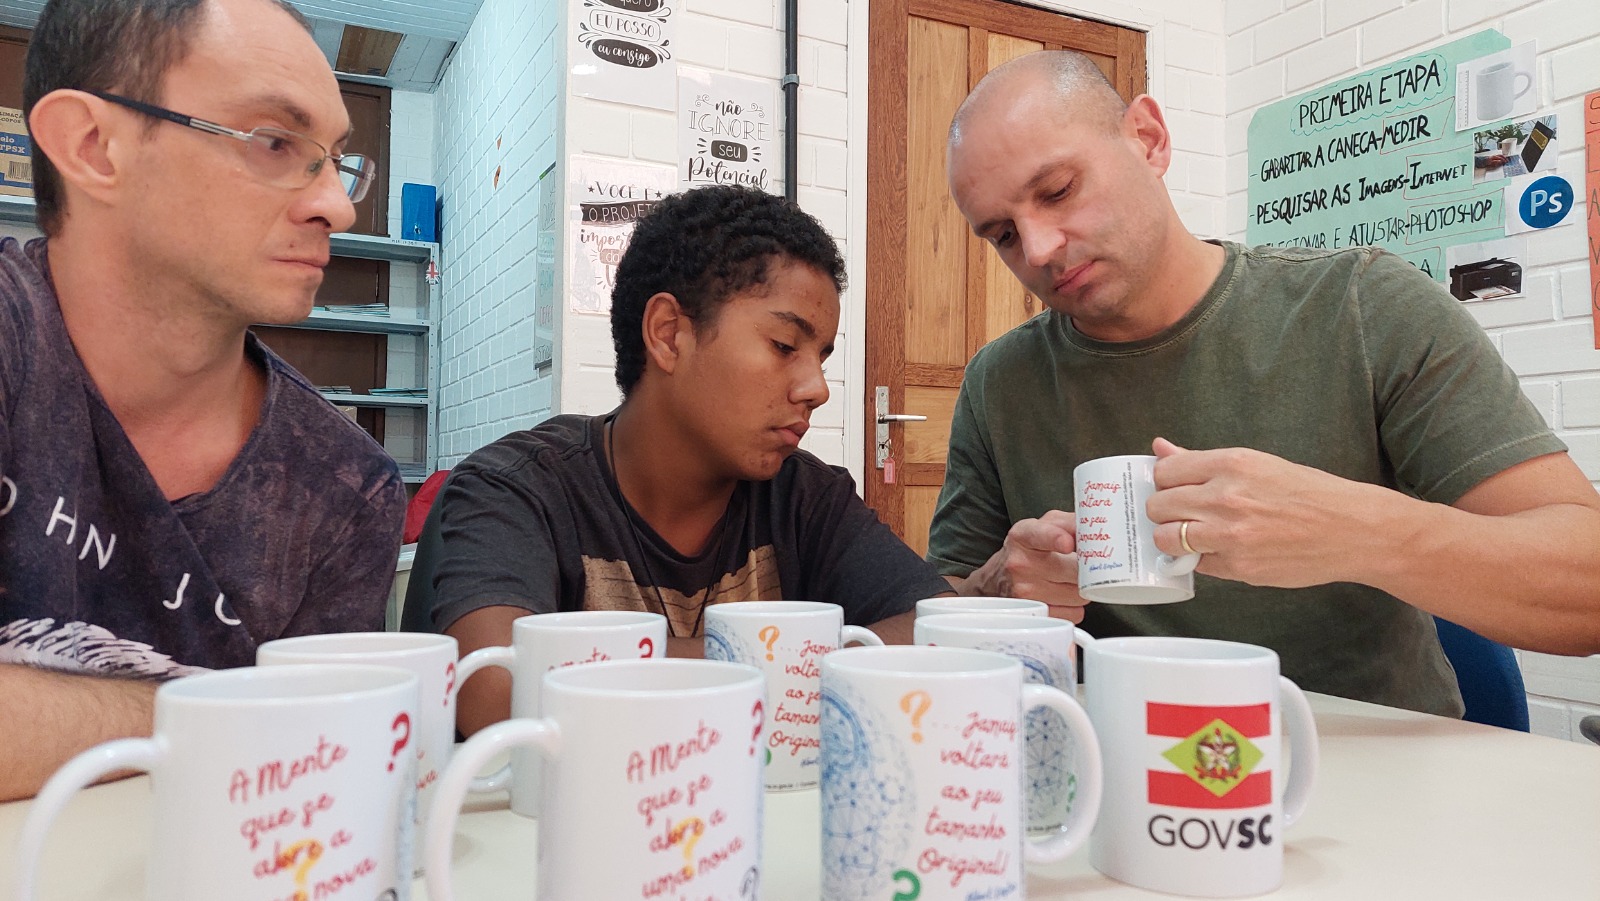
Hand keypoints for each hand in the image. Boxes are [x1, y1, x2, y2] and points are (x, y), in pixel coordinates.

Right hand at [961, 510, 1087, 620]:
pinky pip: (1075, 613)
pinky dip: (1075, 606)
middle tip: (1083, 564)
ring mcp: (1025, 592)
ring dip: (1082, 588)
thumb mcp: (1044, 525)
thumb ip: (1071, 522)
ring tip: (1068, 579)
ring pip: (1079, 595)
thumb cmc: (1027, 550)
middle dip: (1088, 569)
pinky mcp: (1035, 614)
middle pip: (1074, 570)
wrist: (999, 577)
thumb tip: (1100, 528)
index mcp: (1023, 536)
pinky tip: (1063, 595)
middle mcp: (1020, 564)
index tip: (1067, 543)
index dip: (1056, 539)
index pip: (1041, 536)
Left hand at [1146, 438, 1391, 588]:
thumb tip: (1160, 449)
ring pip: (1166, 539)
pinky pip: (1195, 565)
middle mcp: (1226, 497)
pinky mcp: (1238, 567)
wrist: (1353, 529)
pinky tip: (1219, 551)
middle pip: (1158, 506)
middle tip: (1181, 514)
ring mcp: (1230, 535)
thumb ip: (1201, 461)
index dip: (1164, 482)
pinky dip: (1200, 560)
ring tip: (1193, 536)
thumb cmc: (1308, 494)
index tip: (1172, 488)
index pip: (1164, 472)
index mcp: (1231, 464)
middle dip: (1164, 511)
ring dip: (1173, 539)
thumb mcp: (1257, 464)